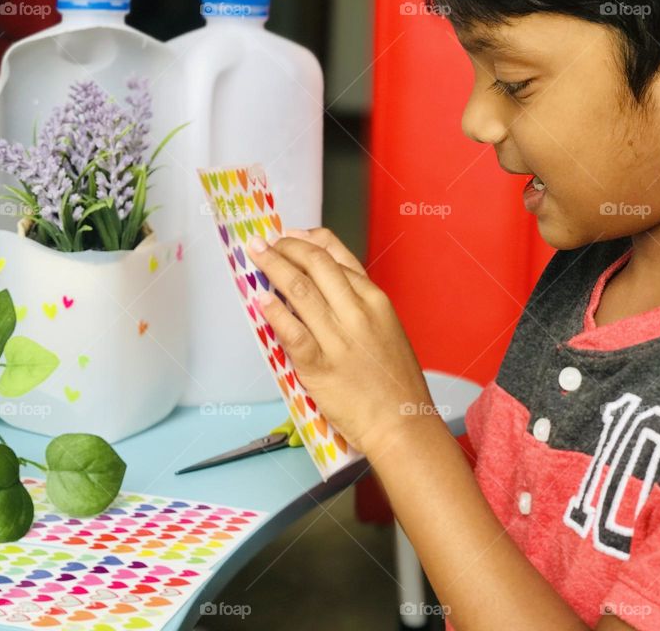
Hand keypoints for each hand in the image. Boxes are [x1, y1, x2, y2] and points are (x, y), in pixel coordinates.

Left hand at [246, 227, 437, 457]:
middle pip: (315, 264)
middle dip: (285, 247)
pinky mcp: (321, 366)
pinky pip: (292, 331)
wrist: (403, 425)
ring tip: (256, 257)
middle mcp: (358, 313)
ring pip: (299, 290)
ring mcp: (339, 338)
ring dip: (272, 268)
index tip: (289, 234)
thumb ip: (358, 303)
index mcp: (376, 301)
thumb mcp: (387, 329)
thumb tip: (323, 283)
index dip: (307, 240)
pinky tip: (259, 299)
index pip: (337, 256)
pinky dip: (273, 312)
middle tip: (264, 242)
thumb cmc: (395, 382)